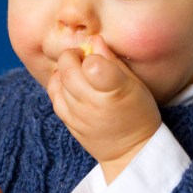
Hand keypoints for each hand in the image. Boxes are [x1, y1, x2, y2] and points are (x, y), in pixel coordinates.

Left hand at [47, 36, 161, 181]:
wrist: (131, 152)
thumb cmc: (139, 114)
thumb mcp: (135, 85)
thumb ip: (113, 62)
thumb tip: (95, 40)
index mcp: (115, 92)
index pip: (91, 64)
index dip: (92, 54)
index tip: (99, 58)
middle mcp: (93, 104)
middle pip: (68, 69)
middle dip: (71, 56)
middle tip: (82, 58)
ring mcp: (78, 115)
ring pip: (57, 82)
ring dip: (64, 71)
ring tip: (77, 72)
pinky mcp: (69, 123)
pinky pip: (54, 98)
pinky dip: (58, 86)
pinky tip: (68, 84)